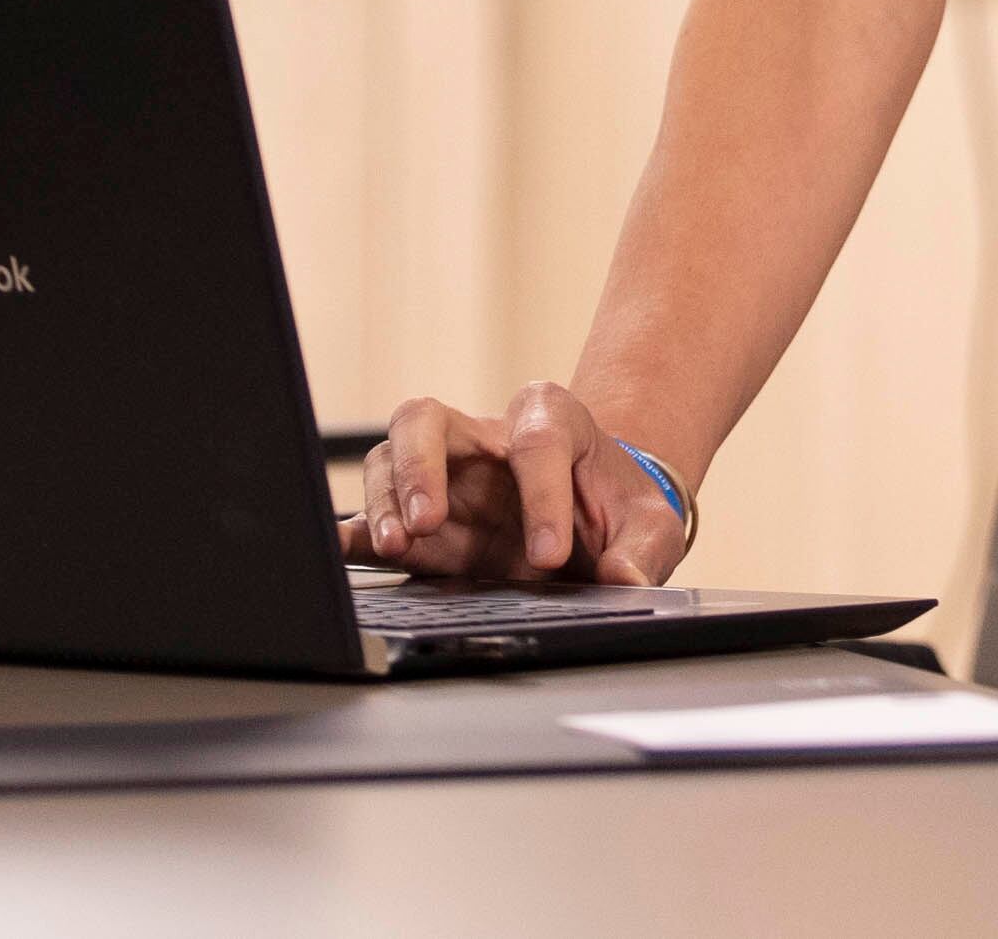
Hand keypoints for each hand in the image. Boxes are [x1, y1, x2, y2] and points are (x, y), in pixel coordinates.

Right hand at [339, 381, 691, 584]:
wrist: (602, 520)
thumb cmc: (620, 508)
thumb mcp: (650, 524)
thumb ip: (643, 549)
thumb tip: (625, 578)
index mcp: (552, 420)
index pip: (538, 442)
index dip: (543, 498)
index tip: (550, 556)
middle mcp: (485, 438)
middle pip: (428, 420)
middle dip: (420, 465)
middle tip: (427, 519)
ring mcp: (445, 476)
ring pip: (389, 459)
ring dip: (384, 501)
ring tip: (396, 545)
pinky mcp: (424, 521)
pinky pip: (376, 515)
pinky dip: (357, 532)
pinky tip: (346, 553)